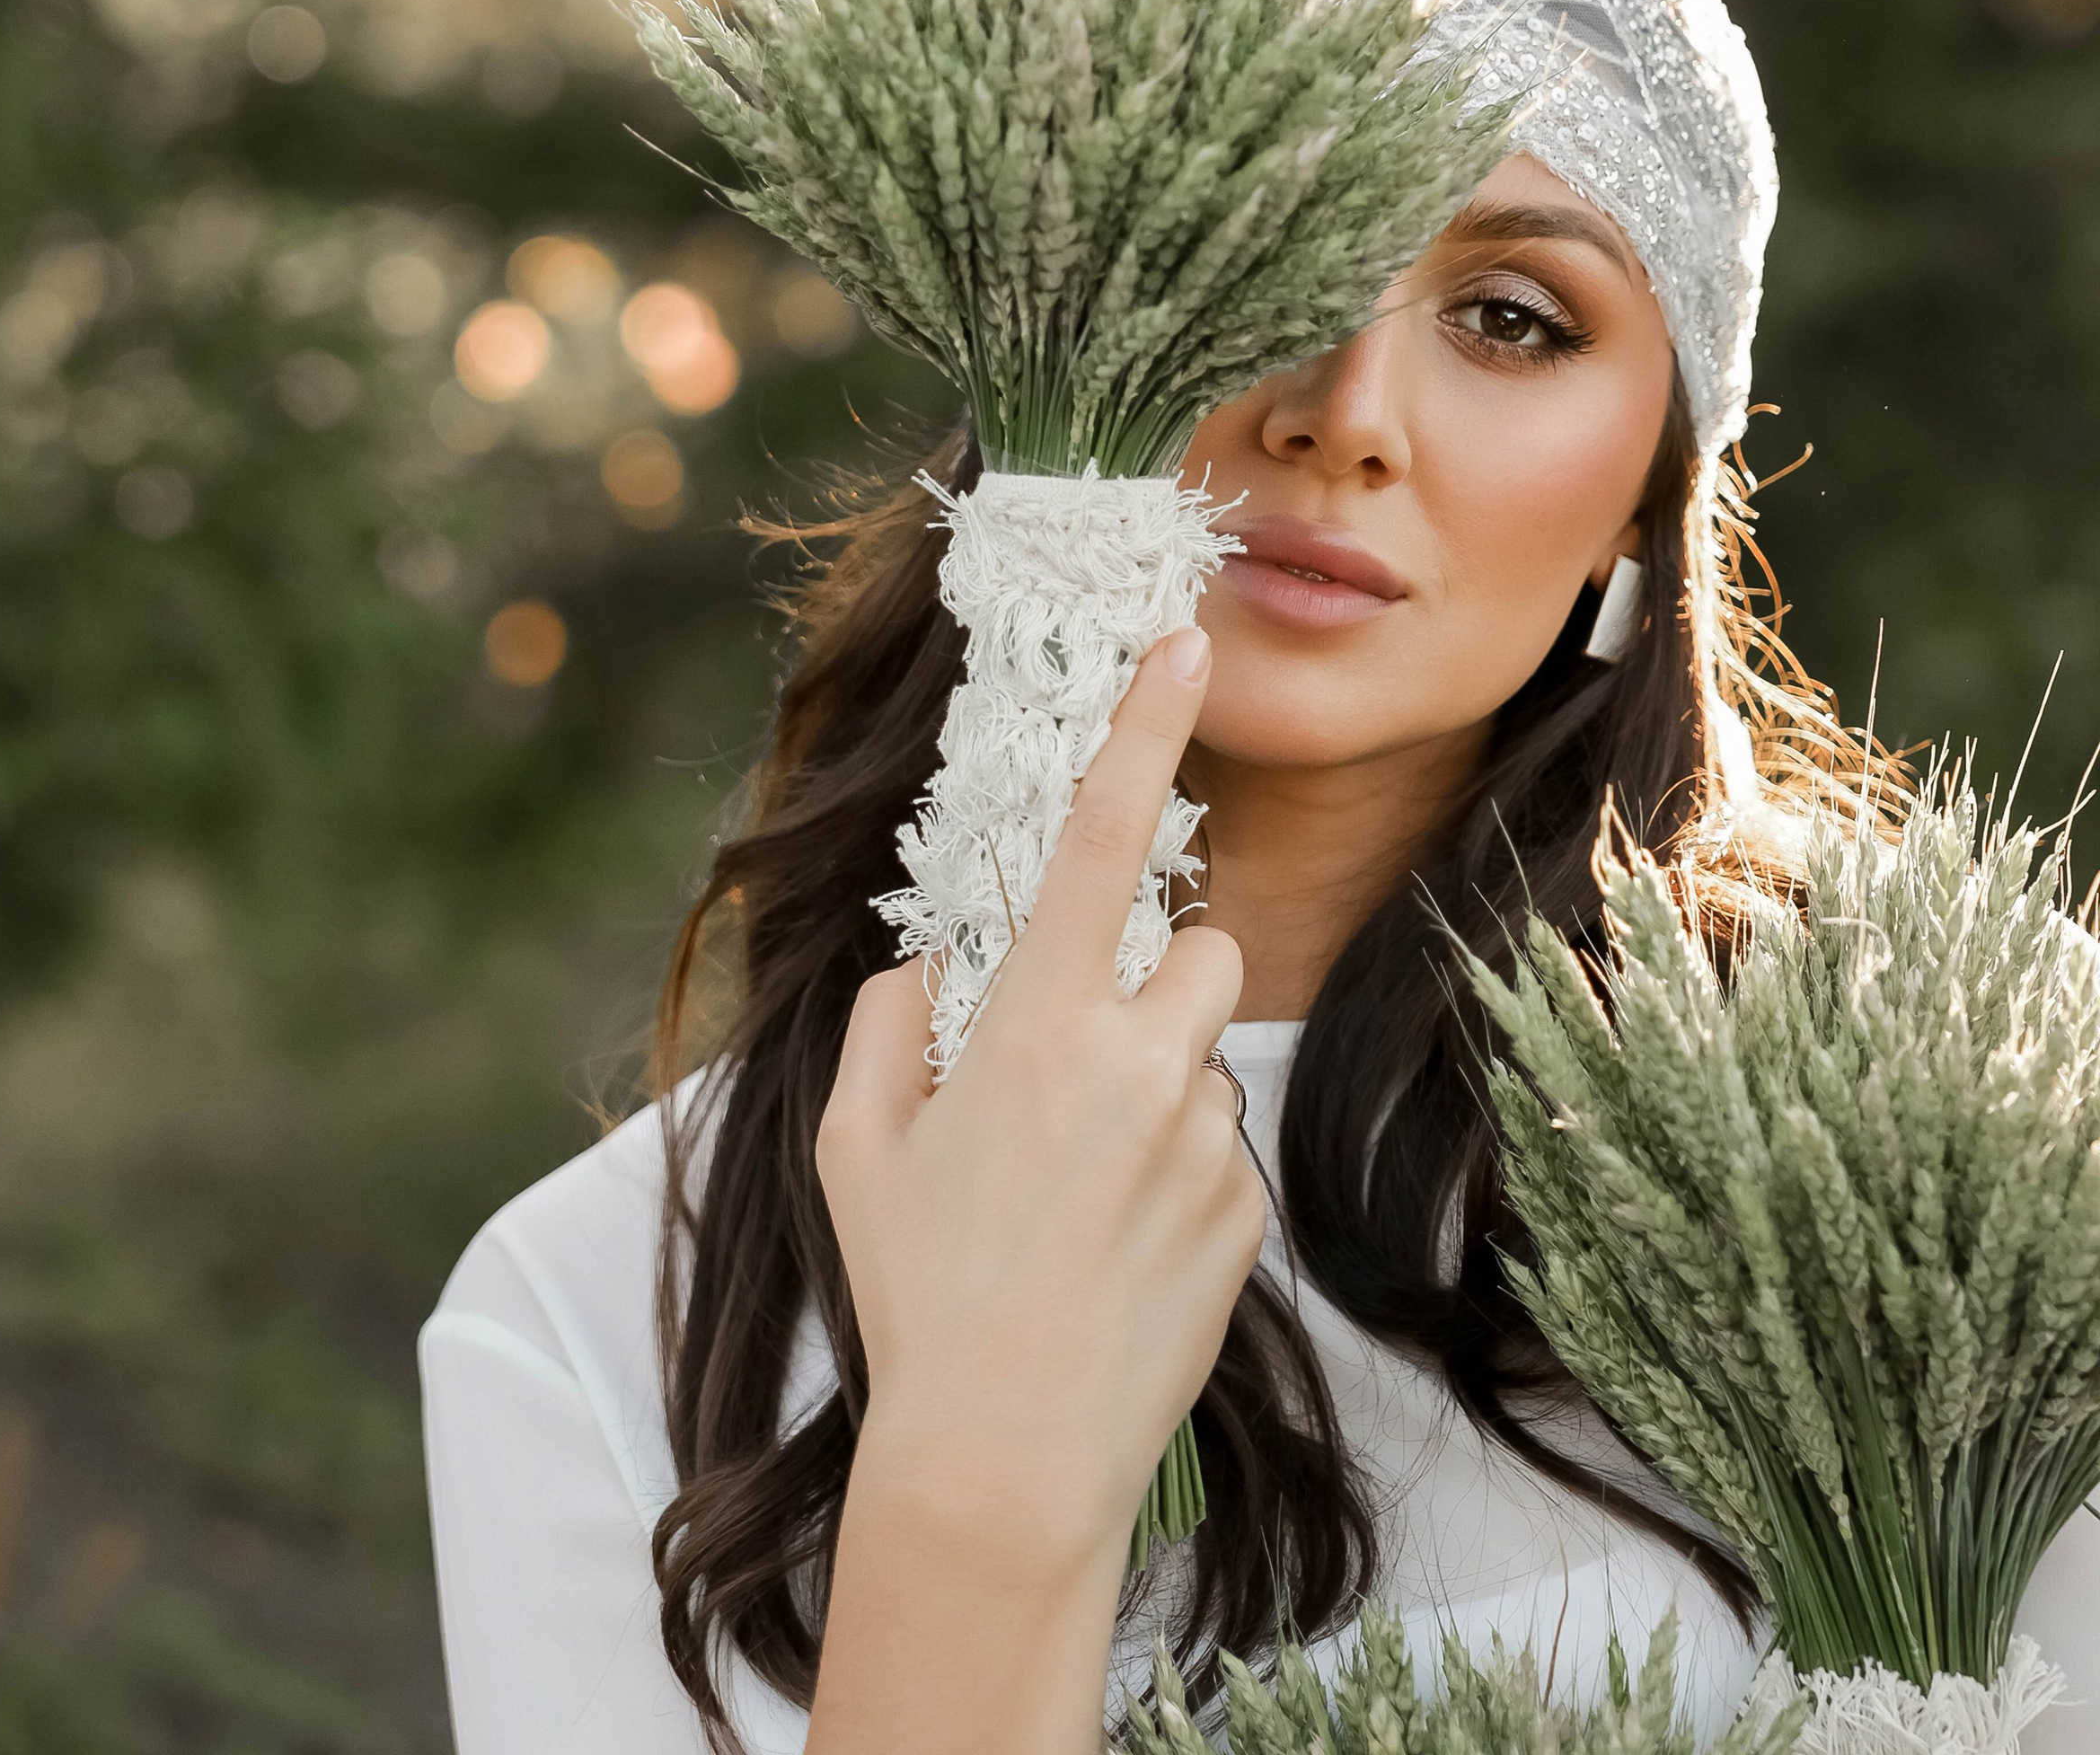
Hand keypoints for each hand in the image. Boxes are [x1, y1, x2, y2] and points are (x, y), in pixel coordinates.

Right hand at [816, 626, 1263, 1575]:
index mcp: (1037, 1027)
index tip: (1183, 643)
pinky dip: (1178, 1181)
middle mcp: (1139, 1066)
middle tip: (1084, 1061)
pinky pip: (1223, 1153)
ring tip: (1085, 1193)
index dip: (1142, 728)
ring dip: (1161, 1089)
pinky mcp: (1246, 1216)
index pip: (1102, 840)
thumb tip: (937, 964)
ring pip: (1208, 1058)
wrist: (1004, 1460)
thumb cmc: (918, 1293)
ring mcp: (1205, 1144)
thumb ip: (892, 1024)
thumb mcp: (857, 1146)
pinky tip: (1118, 1252)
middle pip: (1203, 949)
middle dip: (1158, 981)